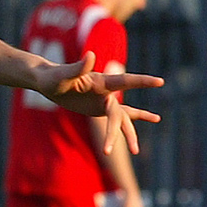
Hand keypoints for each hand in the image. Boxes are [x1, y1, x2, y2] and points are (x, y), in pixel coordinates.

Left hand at [29, 52, 161, 153]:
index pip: (125, 81)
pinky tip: (133, 137)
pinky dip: (124, 128)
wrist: (47, 82)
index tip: (160, 82)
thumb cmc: (53, 77)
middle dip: (125, 132)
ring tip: (135, 151)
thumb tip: (91, 55)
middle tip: (132, 150)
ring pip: (121, 119)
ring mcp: (103, 101)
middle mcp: (106, 91)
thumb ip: (78, 67)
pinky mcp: (98, 109)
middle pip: (120, 114)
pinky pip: (115, 120)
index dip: (142, 81)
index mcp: (100, 81)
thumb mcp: (63, 75)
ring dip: (128, 134)